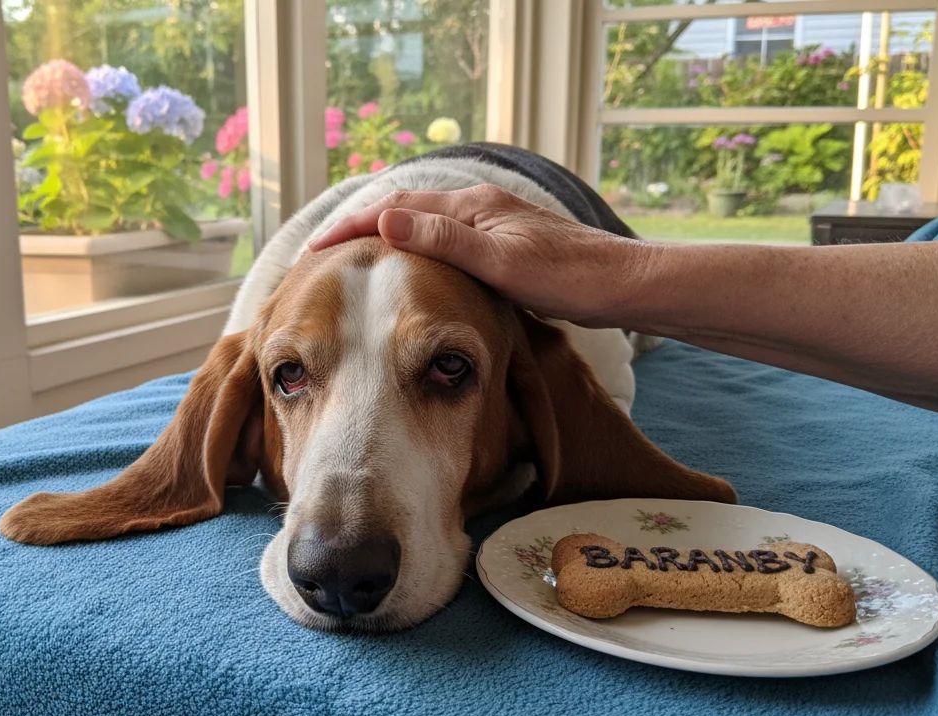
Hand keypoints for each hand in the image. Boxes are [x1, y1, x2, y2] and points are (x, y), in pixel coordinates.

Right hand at [308, 184, 655, 326]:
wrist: (622, 287)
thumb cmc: (569, 277)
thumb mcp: (501, 263)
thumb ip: (444, 241)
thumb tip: (385, 222)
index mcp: (472, 207)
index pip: (396, 209)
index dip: (352, 226)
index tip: (315, 247)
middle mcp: (478, 210)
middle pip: (405, 212)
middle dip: (361, 229)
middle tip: (322, 254)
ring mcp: (490, 228)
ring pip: (423, 228)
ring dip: (385, 240)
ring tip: (353, 263)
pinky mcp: (501, 249)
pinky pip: (443, 245)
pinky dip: (413, 254)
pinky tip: (410, 276)